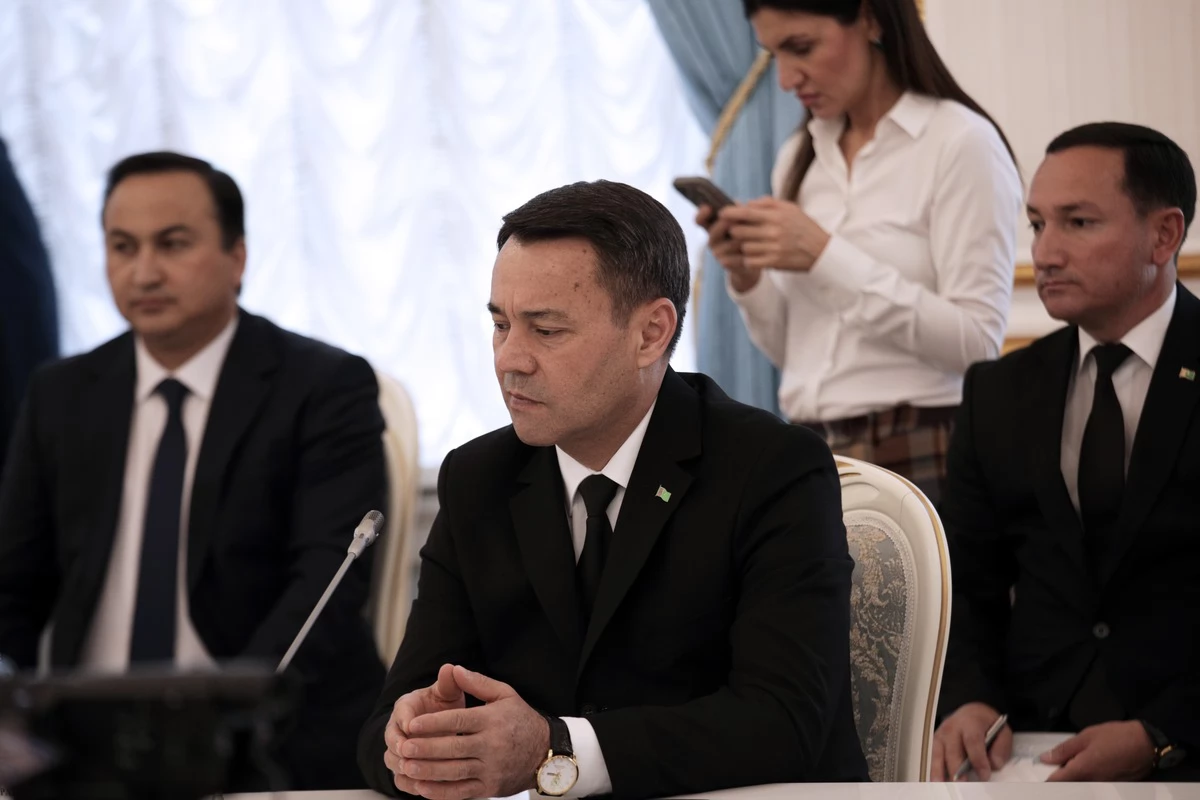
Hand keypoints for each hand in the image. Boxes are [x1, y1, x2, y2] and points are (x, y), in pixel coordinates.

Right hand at [383, 664, 464, 789]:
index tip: (412, 726)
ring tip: (415, 771)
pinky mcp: (403, 768)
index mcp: (406, 707)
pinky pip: (401, 779)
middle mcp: (397, 728)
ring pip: (393, 761)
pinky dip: (409, 784)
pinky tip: (422, 787)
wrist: (440, 724)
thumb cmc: (443, 706)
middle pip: (391, 740)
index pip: (400, 713)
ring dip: (403, 767)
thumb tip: (450, 667)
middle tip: (409, 752)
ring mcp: (398, 750)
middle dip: (400, 746)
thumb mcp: (447, 693)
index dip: (404, 720)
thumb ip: (448, 683)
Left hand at [392, 664, 549, 799]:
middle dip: (426, 748)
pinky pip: (461, 792)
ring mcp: (491, 769)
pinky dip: (441, 792)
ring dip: (429, 771)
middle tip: (404, 747)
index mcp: (492, 720)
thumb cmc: (521, 720)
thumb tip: (453, 669)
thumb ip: (478, 682)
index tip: (411, 724)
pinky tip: (422, 788)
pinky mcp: (490, 788)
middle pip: (453, 748)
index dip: (433, 723)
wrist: (546, 753)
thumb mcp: (505, 694)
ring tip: (407, 768)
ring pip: (455, 772)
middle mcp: (492, 746)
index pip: (458, 721)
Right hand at [696, 204, 760, 292]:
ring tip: (754, 236)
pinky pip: (735, 256)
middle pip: (714, 231)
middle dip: (725, 225)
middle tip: (735, 220)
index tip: (707, 208)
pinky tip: (755, 250)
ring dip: (742, 239)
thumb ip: (738, 211)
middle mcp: (712, 240)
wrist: (754, 258)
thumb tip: (736, 202)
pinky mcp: (725, 263)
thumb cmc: (748, 233)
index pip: (700, 220)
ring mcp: (717, 252)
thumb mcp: (743, 220)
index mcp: (713, 226)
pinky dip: (746, 253)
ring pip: (729, 243)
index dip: (701, 214)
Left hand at [720, 197, 830, 272]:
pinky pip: (751, 261)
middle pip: (740, 231)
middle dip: (734, 231)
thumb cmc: (803, 227)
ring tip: (748, 243)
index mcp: (776, 216)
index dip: (730, 213)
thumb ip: (768, 204)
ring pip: (744, 247)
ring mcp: (773, 248)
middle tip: (735, 231)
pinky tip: (754, 255)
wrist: (821, 250)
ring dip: (743, 246)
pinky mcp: (774, 262)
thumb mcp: (790, 209)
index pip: (746, 213)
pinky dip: (749, 259)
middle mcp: (773, 231)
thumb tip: (747, 203)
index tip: (721, 214)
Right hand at [931, 702, 1011, 780]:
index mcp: (971, 721)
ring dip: (940, 770)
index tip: (984, 774)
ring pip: (938, 753)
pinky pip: (933, 756)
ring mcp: (941, 734)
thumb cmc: (986, 724)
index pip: (973, 741)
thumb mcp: (1002, 731)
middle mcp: (953, 727)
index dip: (978, 759)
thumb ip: (1001, 747)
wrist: (972, 713)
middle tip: (962, 783)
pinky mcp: (936, 741)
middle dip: (957, 768)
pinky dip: (934, 769)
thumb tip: (994, 763)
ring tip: (944, 784)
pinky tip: (936, 780)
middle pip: (953, 750)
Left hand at [1041, 721, 1154, 781]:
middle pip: (1070, 787)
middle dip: (1061, 781)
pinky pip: (1095, 786)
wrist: (1148, 744)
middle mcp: (1092, 783)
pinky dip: (1088, 780)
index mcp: (1082, 770)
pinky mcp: (1114, 787)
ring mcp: (1104, 786)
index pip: (1057, 782)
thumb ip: (1064, 749)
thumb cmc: (1116, 737)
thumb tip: (1045, 758)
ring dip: (1075, 780)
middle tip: (1056, 771)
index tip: (1040, 779)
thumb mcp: (1086, 737)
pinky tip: (1090, 769)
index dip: (1047, 781)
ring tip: (1075, 766)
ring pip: (1082, 787)